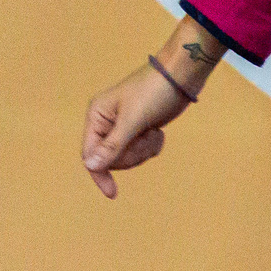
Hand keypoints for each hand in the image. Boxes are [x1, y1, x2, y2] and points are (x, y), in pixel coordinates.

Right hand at [80, 65, 186, 200]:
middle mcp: (106, 123)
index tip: (112, 193)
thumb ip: (112, 145)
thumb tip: (90, 165)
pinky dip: (152, 146)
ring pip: (129, 157)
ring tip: (153, 130)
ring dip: (144, 149)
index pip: (91, 153)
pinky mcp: (139, 130)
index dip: (100, 173)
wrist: (180, 77)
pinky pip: (142, 152)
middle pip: (112, 159)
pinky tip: (158, 131)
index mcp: (97, 116)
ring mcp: (123, 128)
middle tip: (144, 136)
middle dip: (132, 153)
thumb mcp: (133, 120)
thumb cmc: (154, 92)